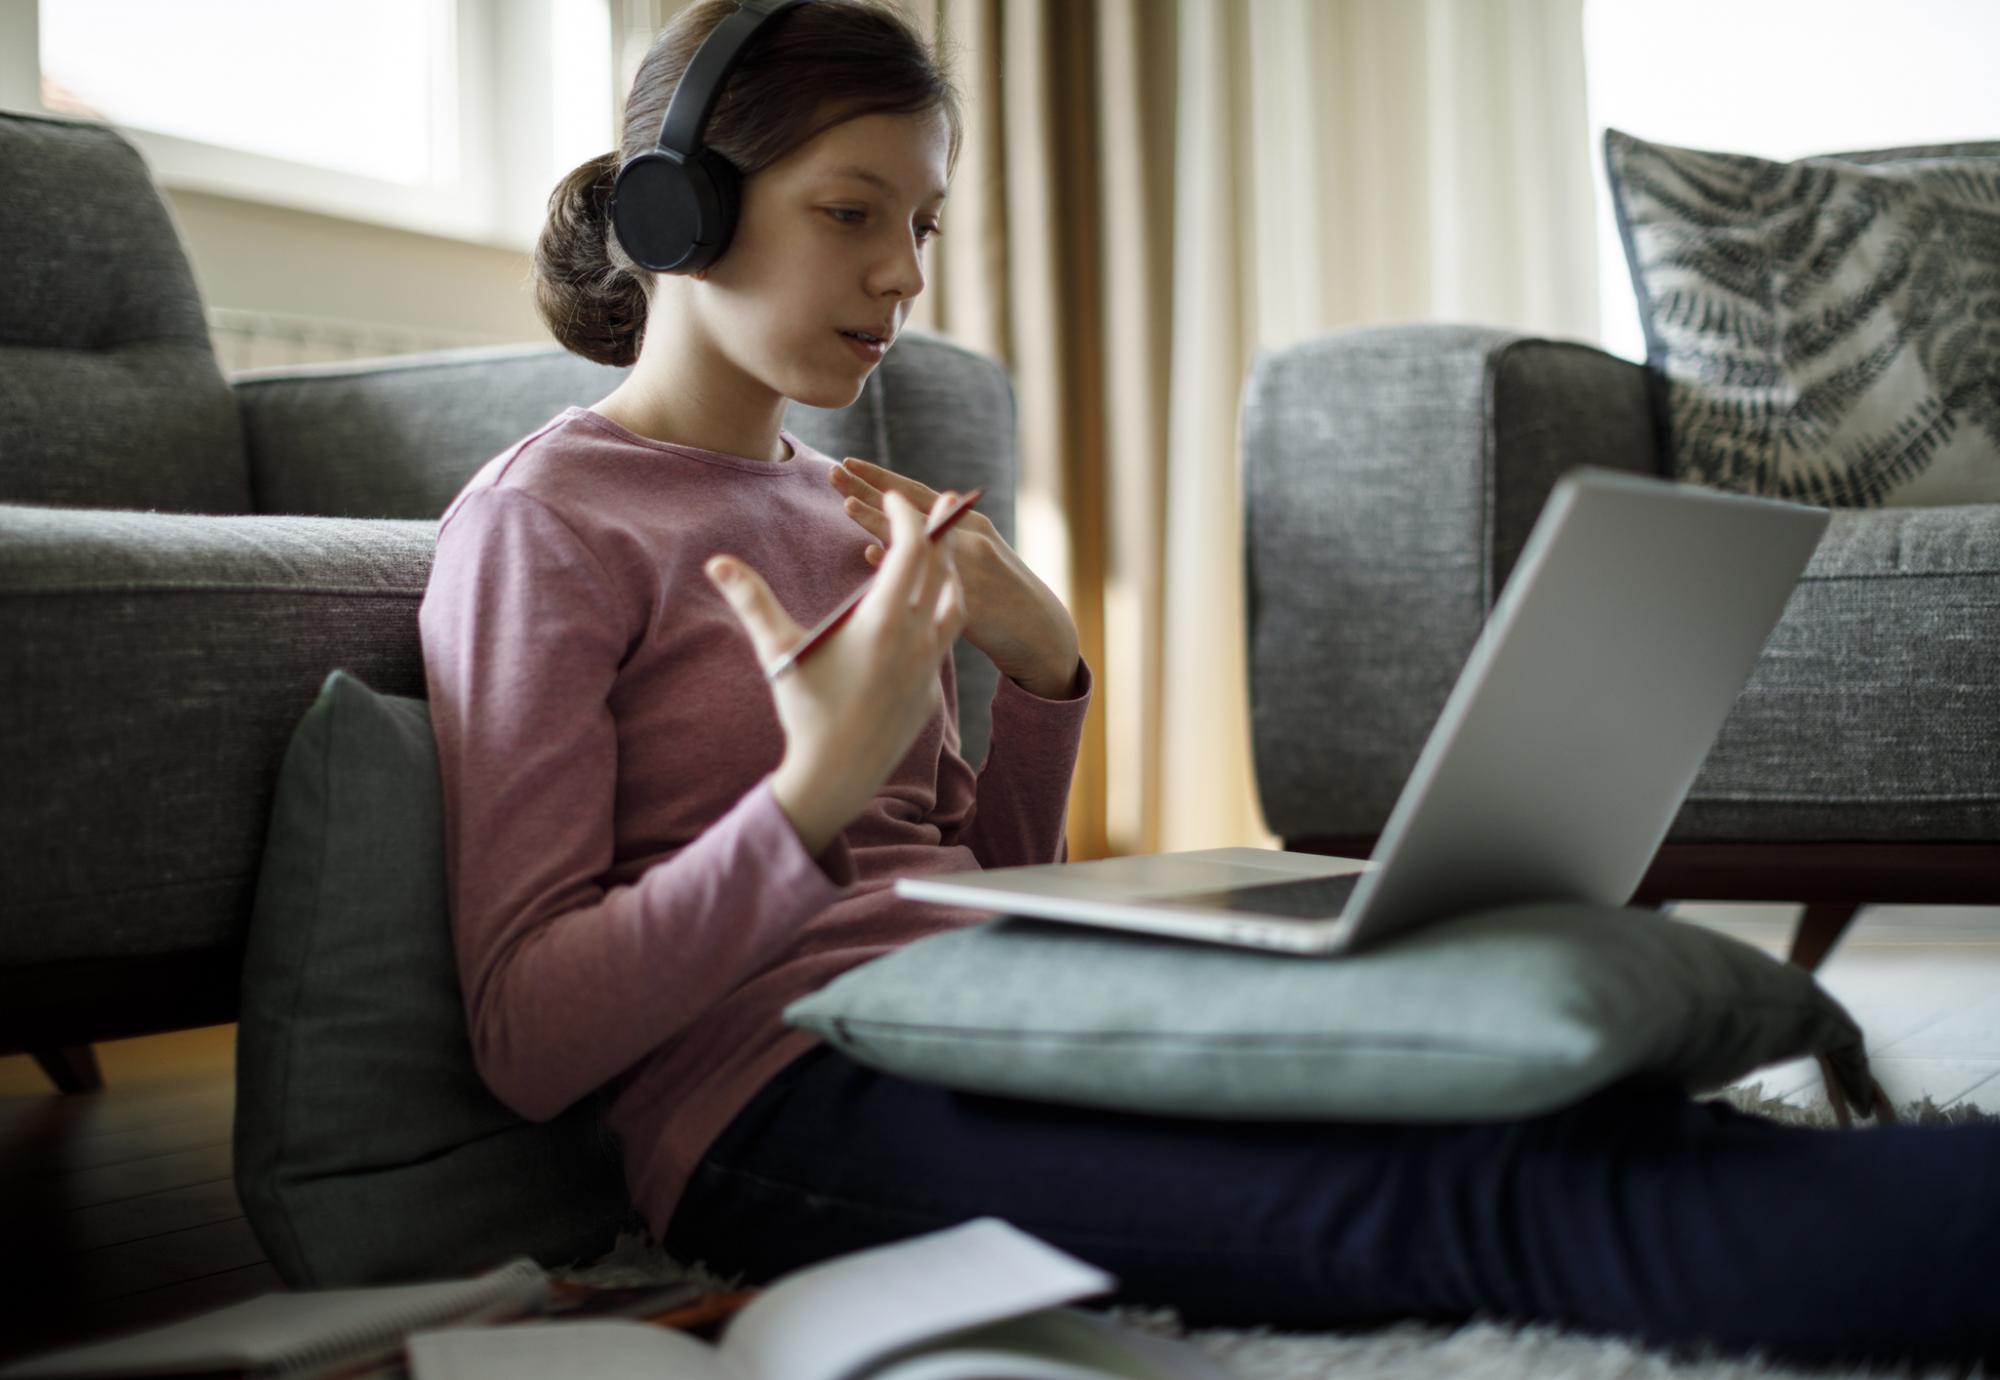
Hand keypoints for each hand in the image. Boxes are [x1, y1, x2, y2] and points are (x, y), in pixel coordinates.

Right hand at [706, 489, 967, 855]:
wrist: (837, 773)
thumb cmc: (805, 710)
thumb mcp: (777, 651)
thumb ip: (750, 600)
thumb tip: (716, 562)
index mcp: (881, 621)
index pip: (911, 550)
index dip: (907, 518)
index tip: (896, 499)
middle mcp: (915, 639)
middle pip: (942, 570)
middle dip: (941, 532)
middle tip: (944, 503)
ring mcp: (928, 666)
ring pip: (955, 605)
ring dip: (950, 574)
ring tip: (944, 554)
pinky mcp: (930, 689)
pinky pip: (944, 642)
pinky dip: (940, 615)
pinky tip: (928, 612)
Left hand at [830, 457, 1080, 698]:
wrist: (1038, 629)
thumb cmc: (1001, 594)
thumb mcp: (978, 556)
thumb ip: (939, 543)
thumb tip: (882, 541)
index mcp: (970, 522)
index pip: (917, 492)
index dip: (880, 477)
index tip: (847, 462)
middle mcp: (968, 536)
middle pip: (910, 507)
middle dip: (869, 489)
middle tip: (831, 472)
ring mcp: (967, 563)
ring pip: (915, 535)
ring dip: (880, 520)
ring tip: (846, 504)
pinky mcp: (965, 592)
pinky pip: (922, 574)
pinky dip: (897, 563)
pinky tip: (870, 554)